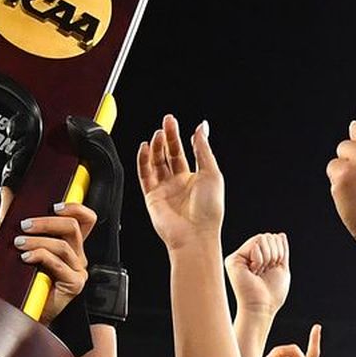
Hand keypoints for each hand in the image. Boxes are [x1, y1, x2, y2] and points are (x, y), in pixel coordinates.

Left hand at [15, 199, 96, 322]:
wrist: (22, 311)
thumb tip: (8, 192)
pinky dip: (41, 256)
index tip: (54, 205)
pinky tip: (26, 258)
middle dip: (46, 222)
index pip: (85, 219)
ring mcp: (77, 270)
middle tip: (24, 225)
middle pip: (72, 227)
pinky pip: (59, 264)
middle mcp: (76, 255)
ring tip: (19, 243)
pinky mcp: (73, 284)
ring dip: (38, 240)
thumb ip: (17, 219)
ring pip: (63, 245)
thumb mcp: (18, 244)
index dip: (75, 207)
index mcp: (69, 244)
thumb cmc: (21, 280)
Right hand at [136, 115, 221, 251]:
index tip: (175, 123)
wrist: (195, 234)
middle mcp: (178, 183)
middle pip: (169, 155)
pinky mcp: (152, 197)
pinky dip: (143, 161)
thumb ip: (203, 149)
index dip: (180, 137)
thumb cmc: (208, 210)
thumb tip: (201, 128)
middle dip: (167, 137)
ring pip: (156, 163)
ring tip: (158, 134)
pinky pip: (144, 175)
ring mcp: (164, 190)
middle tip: (166, 122)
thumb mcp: (211, 172)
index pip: (183, 153)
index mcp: (194, 179)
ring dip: (156, 147)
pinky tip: (145, 148)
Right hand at [225, 232, 289, 314]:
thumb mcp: (282, 268)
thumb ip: (282, 251)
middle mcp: (245, 256)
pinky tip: (254, 271)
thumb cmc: (271, 294)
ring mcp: (238, 257)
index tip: (272, 269)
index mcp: (256, 257)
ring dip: (268, 257)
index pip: (273, 239)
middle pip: (268, 236)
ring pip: (262, 238)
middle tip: (266, 271)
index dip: (279, 251)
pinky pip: (255, 244)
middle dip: (274, 253)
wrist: (261, 307)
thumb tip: (280, 235)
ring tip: (260, 272)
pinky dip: (260, 259)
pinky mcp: (233, 260)